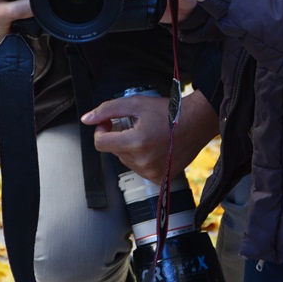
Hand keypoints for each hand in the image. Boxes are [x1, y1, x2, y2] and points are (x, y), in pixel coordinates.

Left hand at [81, 89, 218, 182]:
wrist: (196, 123)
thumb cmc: (168, 111)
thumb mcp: (135, 103)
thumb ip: (108, 110)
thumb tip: (86, 119)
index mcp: (135, 142)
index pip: (100, 143)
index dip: (101, 130)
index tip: (109, 122)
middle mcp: (143, 161)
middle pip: (114, 151)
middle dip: (119, 137)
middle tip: (136, 125)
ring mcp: (152, 172)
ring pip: (126, 161)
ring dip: (130, 148)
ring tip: (148, 135)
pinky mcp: (160, 178)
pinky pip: (139, 168)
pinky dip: (141, 158)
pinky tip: (154, 147)